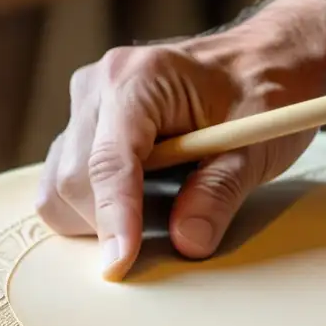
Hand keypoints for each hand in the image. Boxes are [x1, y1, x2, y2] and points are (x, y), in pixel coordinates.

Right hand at [36, 34, 322, 280]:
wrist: (264, 60)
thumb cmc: (264, 95)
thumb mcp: (257, 147)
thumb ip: (219, 192)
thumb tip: (187, 242)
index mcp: (140, 79)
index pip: (108, 162)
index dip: (114, 218)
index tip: (120, 264)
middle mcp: (99, 85)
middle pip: (72, 180)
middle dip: (111, 223)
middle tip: (173, 224)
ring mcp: (86, 103)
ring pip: (60, 186)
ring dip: (101, 215)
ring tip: (164, 202)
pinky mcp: (86, 123)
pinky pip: (68, 179)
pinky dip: (99, 203)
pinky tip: (146, 194)